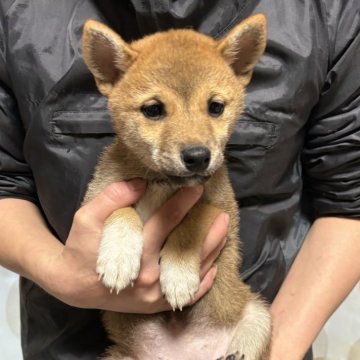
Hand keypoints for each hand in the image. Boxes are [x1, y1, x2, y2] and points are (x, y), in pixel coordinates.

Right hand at [44, 179, 228, 312]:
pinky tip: (212, 267)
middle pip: (186, 250)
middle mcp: (149, 278)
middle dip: (207, 231)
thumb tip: (141, 183)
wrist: (72, 285)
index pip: (165, 223)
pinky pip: (186, 295)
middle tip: (221, 215)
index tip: (197, 188)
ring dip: (211, 252)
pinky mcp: (155, 304)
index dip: (182, 203)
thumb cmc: (80, 248)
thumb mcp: (87, 218)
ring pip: (192, 272)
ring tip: (223, 233)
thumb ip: (112, 198)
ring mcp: (155, 295)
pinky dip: (202, 281)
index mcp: (135, 255)